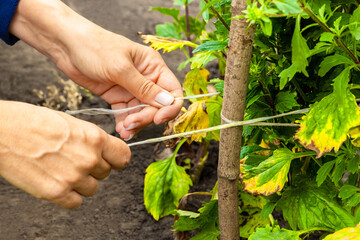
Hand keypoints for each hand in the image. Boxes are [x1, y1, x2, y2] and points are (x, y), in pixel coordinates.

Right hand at [0, 101, 130, 208]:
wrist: (2, 131)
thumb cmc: (33, 122)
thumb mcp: (72, 123)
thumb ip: (91, 140)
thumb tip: (103, 150)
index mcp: (95, 138)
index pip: (123, 157)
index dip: (116, 159)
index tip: (111, 160)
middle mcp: (89, 159)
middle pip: (106, 173)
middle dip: (94, 168)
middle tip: (74, 160)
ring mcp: (74, 177)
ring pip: (92, 189)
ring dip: (81, 183)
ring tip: (62, 169)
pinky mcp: (57, 193)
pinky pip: (76, 202)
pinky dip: (68, 196)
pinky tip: (56, 182)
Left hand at [9, 0, 183, 139]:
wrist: (66, 46)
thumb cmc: (95, 47)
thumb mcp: (121, 68)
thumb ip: (144, 88)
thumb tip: (168, 102)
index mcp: (153, 66)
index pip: (172, 91)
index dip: (170, 107)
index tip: (158, 119)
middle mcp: (146, 79)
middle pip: (157, 106)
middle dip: (146, 117)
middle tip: (132, 124)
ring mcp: (132, 89)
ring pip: (142, 113)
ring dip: (135, 123)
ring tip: (124, 130)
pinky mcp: (118, 97)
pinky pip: (126, 114)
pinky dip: (125, 124)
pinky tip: (120, 130)